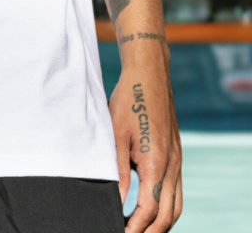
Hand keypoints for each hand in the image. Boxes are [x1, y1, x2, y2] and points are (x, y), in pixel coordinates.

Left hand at [109, 49, 181, 230]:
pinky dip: (166, 206)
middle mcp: (172, 166)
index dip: (135, 228)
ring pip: (176, 205)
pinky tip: (150, 208)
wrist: (149, 75)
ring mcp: (177, 161)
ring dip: (161, 223)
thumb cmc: (128, 101)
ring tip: (139, 229)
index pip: (149, 210)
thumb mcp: (115, 135)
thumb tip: (116, 200)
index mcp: (156, 163)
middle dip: (150, 232)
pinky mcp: (176, 155)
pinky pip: (176, 190)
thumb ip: (117, 170)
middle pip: (167, 215)